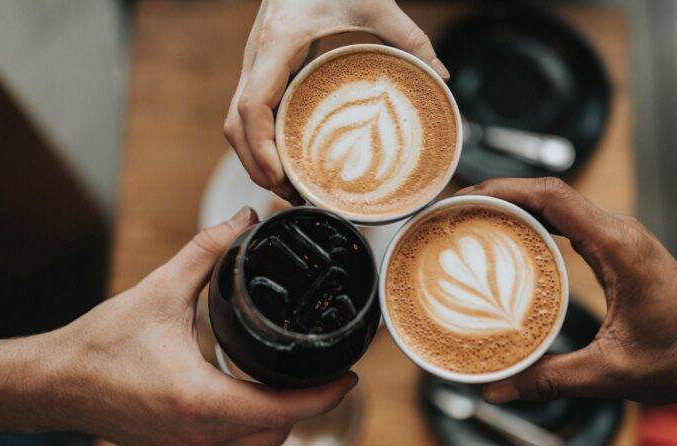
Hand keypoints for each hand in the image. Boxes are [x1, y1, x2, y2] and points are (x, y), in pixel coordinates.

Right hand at [43, 207, 356, 445]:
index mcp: (201, 400)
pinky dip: (250, 426)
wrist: (54, 385)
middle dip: (307, 403)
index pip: (285, 409)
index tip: (349, 374)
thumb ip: (207, 251)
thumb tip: (242, 219)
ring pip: (257, 444)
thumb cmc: (102, 343)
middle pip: (278, 430)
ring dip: (279, 416)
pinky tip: (249, 396)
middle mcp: (199, 437)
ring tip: (292, 379)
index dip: (325, 394)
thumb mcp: (160, 290)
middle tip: (323, 369)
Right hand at [224, 0, 448, 202]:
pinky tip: (286, 158)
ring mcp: (255, 64)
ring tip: (289, 186)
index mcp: (277, 44)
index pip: (251, 107)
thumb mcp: (373, 2)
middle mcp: (256, 57)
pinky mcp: (263, 68)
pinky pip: (249, 113)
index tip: (281, 175)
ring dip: (254, 158)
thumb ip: (408, 36)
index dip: (259, 148)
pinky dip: (260, 141)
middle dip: (256, 166)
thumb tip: (441, 74)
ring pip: (236, 123)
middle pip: (235, 127)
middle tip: (291, 195)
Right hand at [457, 178, 676, 403]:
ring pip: (558, 203)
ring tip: (472, 220)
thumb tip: (497, 389)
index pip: (553, 197)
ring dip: (515, 205)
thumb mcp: (611, 373)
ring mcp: (618, 237)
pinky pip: (568, 222)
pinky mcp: (617, 249)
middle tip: (455, 211)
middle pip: (549, 192)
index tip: (465, 198)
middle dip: (498, 194)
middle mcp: (618, 232)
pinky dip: (535, 222)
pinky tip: (509, 240)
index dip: (504, 190)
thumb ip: (550, 378)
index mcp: (618, 247)